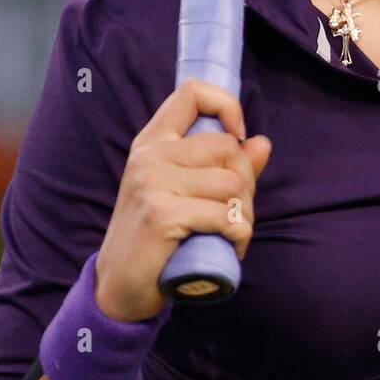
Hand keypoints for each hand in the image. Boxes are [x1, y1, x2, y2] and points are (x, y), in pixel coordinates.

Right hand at [95, 78, 270, 321]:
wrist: (117, 287)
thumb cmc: (156, 237)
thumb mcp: (183, 192)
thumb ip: (222, 166)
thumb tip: (262, 142)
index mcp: (152, 141)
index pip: (192, 92)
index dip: (226, 106)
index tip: (239, 137)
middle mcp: (150, 156)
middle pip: (226, 145)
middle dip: (246, 181)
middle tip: (238, 210)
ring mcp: (153, 184)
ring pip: (231, 182)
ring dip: (244, 212)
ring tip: (233, 231)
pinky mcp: (161, 215)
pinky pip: (223, 215)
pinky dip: (239, 233)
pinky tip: (233, 245)